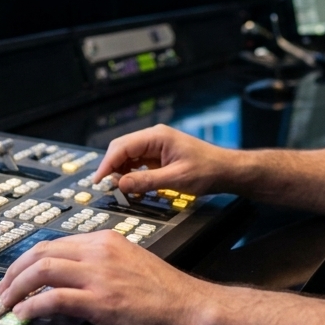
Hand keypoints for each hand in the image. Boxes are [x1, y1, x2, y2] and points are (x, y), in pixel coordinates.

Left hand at [0, 229, 208, 324]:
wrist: (193, 308)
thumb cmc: (169, 294)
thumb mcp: (132, 266)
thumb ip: (104, 267)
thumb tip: (76, 283)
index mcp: (108, 240)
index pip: (57, 242)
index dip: (31, 258)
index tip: (19, 273)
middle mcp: (100, 251)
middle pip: (43, 250)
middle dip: (15, 270)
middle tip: (3, 288)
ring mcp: (100, 275)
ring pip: (42, 269)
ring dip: (17, 287)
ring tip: (7, 302)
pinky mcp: (101, 302)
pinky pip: (54, 299)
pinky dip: (33, 306)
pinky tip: (25, 315)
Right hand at [93, 123, 238, 196]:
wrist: (225, 170)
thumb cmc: (207, 170)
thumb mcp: (175, 179)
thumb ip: (146, 182)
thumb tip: (120, 184)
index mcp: (157, 136)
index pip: (122, 147)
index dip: (107, 164)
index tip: (98, 180)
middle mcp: (154, 137)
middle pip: (122, 148)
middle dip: (111, 167)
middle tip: (104, 186)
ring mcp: (156, 145)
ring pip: (128, 155)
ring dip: (120, 171)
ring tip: (118, 188)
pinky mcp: (159, 155)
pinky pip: (138, 162)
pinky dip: (131, 173)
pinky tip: (131, 186)